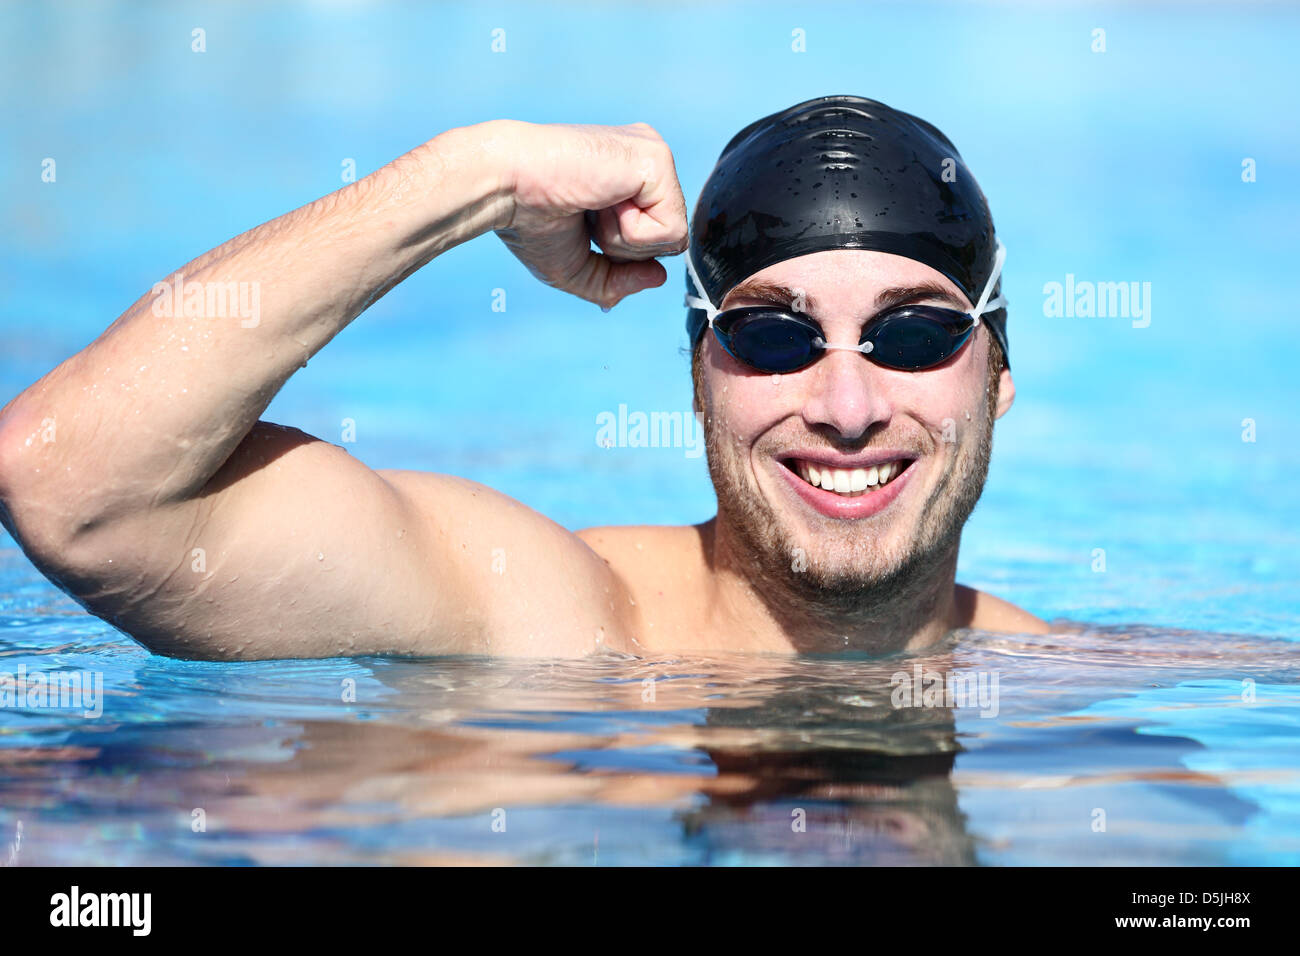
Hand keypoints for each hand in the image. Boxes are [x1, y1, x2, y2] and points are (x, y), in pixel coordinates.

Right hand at [491, 120, 688, 309]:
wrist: (505, 187)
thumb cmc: (530, 222)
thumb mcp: (579, 267)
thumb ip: (620, 280)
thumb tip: (660, 277)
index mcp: (631, 177)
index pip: (657, 238)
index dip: (622, 254)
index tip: (583, 224)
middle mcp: (647, 160)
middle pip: (670, 241)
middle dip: (625, 251)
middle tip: (587, 216)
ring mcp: (655, 155)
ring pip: (674, 238)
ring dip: (625, 242)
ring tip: (592, 206)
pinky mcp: (658, 160)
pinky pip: (672, 229)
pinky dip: (632, 233)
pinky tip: (602, 201)